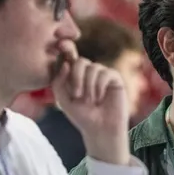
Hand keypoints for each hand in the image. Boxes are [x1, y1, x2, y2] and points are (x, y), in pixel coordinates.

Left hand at [52, 40, 130, 165]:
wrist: (99, 129)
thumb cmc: (81, 116)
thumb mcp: (63, 99)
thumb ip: (58, 81)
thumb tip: (66, 62)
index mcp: (75, 74)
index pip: (70, 57)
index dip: (66, 48)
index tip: (61, 44)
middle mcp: (89, 72)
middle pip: (80, 61)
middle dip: (76, 78)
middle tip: (77, 96)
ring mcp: (102, 74)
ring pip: (92, 68)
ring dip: (88, 86)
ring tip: (90, 101)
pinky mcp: (115, 78)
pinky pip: (105, 74)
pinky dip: (99, 86)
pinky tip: (99, 98)